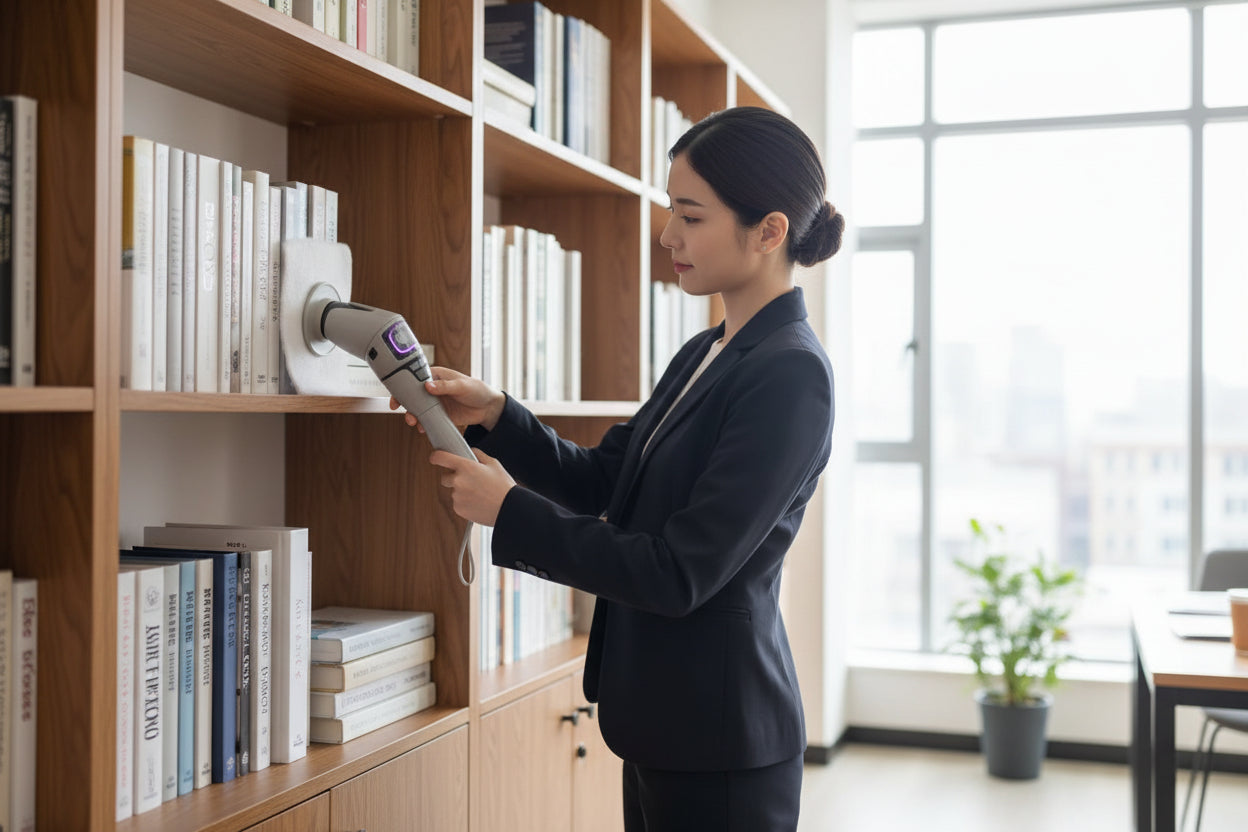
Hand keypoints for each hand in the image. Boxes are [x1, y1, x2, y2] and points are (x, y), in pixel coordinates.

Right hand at [389, 366, 505, 430]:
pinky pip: (427, 419)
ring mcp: (435, 402)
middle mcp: (433, 389)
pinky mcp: (439, 414)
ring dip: (413, 416)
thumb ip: (446, 386)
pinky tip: (423, 428)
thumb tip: (428, 386)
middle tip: (407, 414)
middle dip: (406, 405)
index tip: (398, 396)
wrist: (488, 407)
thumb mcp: (462, 385)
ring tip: (414, 423)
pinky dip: (423, 424)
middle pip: (413, 395)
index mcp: (436, 376)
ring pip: (418, 409)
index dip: (404, 386)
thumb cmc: (477, 390)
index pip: (415, 379)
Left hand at [429, 448, 515, 526]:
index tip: (435, 458)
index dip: (436, 457)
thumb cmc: (503, 486)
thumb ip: (478, 455)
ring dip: (462, 491)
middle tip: (470, 481)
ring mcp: (457, 496)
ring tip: (479, 493)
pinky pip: (457, 503)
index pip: (441, 458)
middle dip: (453, 478)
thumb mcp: (494, 464)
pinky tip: (478, 502)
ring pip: (453, 491)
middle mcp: (458, 481)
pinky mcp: (458, 509)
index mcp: (466, 467)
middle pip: (445, 478)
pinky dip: (465, 502)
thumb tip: (470, 452)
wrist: (508, 508)